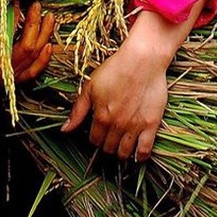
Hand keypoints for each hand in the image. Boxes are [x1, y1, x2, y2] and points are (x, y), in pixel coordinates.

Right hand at [0, 0, 54, 84]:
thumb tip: (3, 5)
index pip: (9, 34)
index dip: (14, 15)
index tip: (18, 1)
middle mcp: (3, 70)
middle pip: (26, 46)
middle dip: (34, 23)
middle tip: (36, 5)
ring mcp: (12, 78)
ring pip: (33, 57)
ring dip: (44, 36)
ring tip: (49, 18)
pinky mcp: (16, 82)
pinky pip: (33, 72)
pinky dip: (43, 59)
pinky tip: (49, 46)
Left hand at [60, 34, 167, 160]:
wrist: (143, 59)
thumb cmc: (115, 69)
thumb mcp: (90, 86)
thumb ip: (78, 110)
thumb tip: (64, 130)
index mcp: (101, 116)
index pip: (94, 140)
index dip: (94, 138)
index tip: (97, 132)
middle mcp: (117, 125)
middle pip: (108, 148)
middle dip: (106, 145)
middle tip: (109, 138)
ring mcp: (135, 126)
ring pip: (124, 153)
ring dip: (120, 153)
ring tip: (120, 145)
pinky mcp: (151, 124)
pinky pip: (145, 151)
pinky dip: (140, 157)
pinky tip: (136, 155)